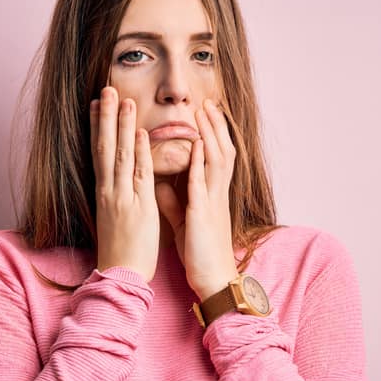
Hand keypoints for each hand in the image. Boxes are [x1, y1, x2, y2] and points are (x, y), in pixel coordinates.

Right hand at [91, 86, 159, 281]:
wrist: (120, 275)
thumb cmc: (120, 250)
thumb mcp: (116, 217)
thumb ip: (119, 196)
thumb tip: (120, 181)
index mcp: (104, 193)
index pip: (99, 153)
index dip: (98, 127)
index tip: (96, 104)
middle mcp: (109, 191)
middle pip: (106, 147)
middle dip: (106, 117)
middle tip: (106, 90)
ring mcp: (122, 197)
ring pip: (121, 155)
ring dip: (122, 126)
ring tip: (123, 100)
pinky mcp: (138, 207)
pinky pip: (140, 175)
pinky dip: (140, 153)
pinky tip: (141, 133)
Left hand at [154, 98, 239, 299]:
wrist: (212, 279)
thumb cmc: (199, 253)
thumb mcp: (183, 222)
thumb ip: (173, 202)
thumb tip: (160, 185)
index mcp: (211, 196)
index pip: (215, 157)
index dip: (212, 135)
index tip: (205, 114)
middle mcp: (216, 194)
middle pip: (221, 151)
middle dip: (215, 126)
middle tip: (208, 102)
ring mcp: (212, 202)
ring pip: (217, 160)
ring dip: (210, 134)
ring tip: (203, 112)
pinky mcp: (203, 214)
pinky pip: (203, 183)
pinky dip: (201, 162)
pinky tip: (198, 144)